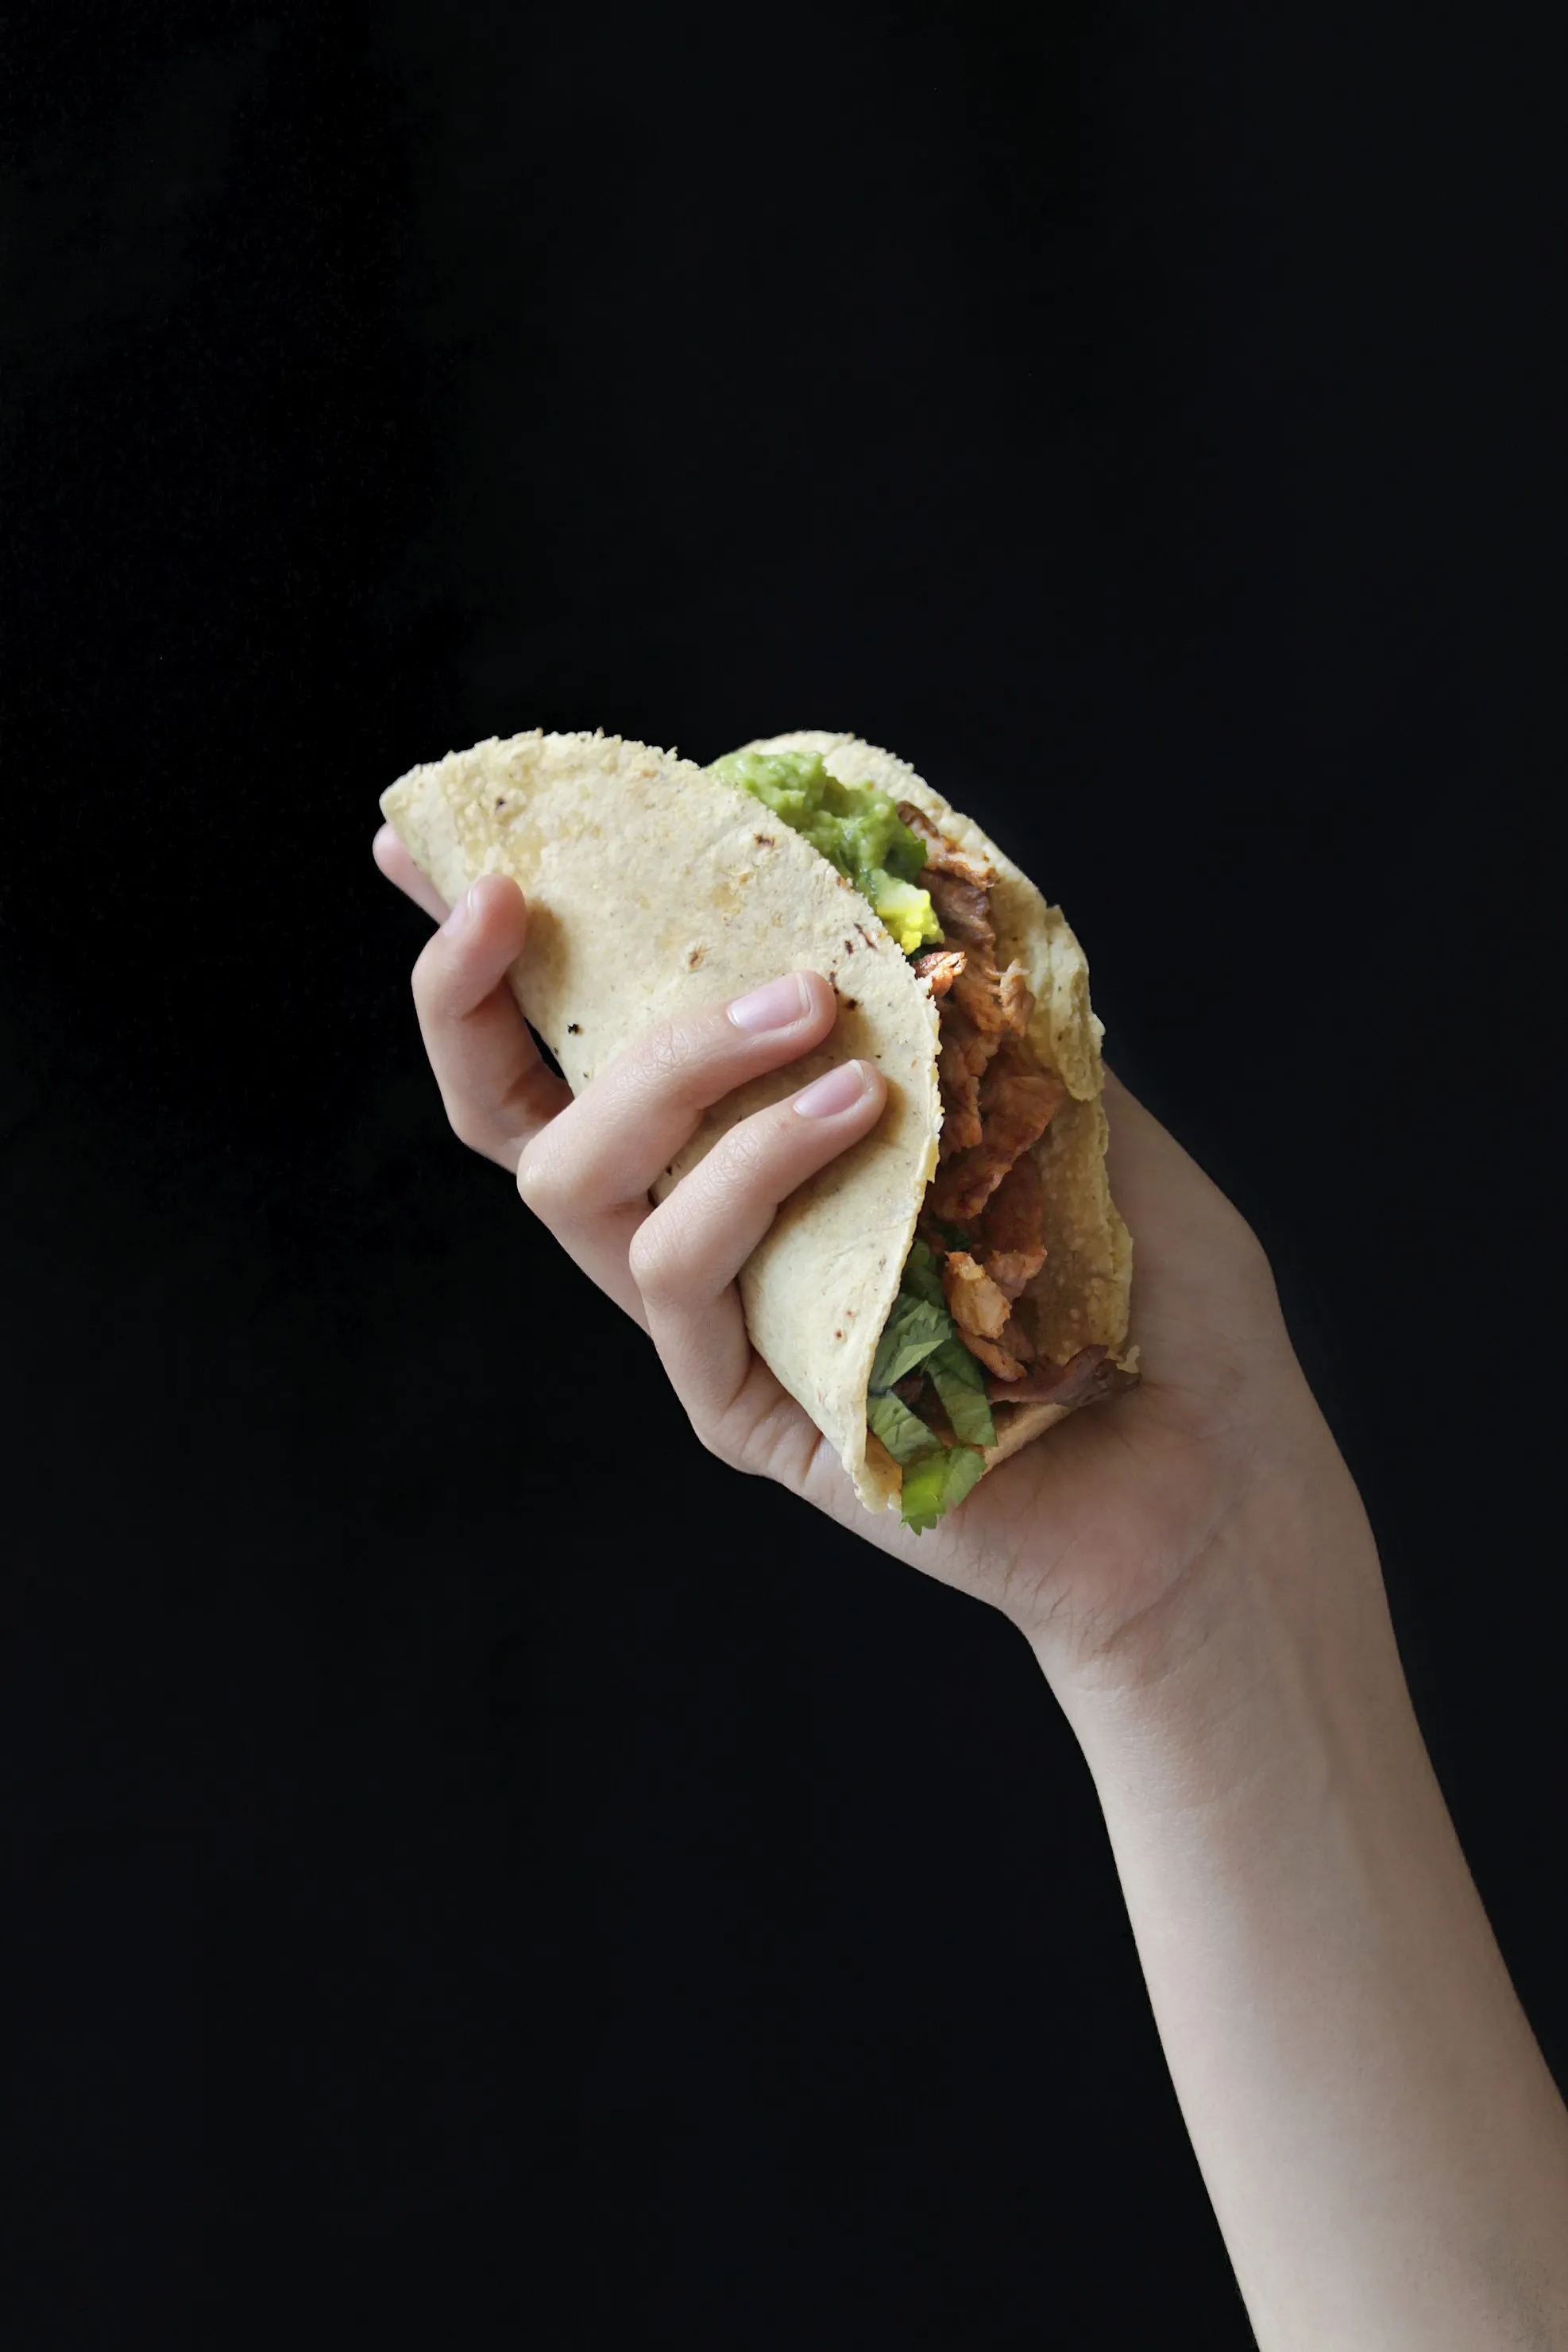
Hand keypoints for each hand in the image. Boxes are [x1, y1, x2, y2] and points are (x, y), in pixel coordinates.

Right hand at [374, 829, 1363, 1707]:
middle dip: (477, 997)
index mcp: (751, 1155)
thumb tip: (896, 848)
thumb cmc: (1145, 1283)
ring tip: (812, 1003)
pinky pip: (685, 1276)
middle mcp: (707, 1237)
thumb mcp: (1052, 1086)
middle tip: (511, 893)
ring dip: (674, 1067)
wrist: (1217, 1466)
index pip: (585, 1048)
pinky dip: (753, 1169)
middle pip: (516, 1125)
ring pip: (576, 1187)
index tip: (428, 841)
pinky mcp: (748, 1414)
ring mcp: (717, 1332)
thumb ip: (958, 993)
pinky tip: (861, 1107)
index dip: (491, 959)